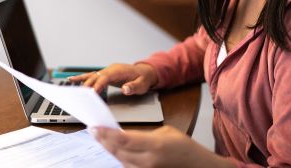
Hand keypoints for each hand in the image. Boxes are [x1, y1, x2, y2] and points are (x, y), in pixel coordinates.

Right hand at [68, 63, 157, 94]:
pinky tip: (72, 79)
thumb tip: (125, 89)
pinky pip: (92, 76)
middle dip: (86, 85)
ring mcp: (107, 71)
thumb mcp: (142, 85)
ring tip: (69, 84)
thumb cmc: (143, 79)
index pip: (105, 77)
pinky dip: (82, 78)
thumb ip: (134, 87)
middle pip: (95, 77)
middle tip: (78, 95)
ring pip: (92, 76)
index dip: (97, 85)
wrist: (145, 72)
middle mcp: (110, 69)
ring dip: (81, 81)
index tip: (91, 93)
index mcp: (118, 71)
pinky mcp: (105, 75)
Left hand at [92, 126, 234, 167]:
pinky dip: (118, 157)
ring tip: (100, 137)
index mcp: (155, 145)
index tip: (95, 127)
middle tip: (93, 130)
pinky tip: (113, 149)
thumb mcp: (166, 132)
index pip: (123, 140)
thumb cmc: (185, 148)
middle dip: (104, 140)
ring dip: (109, 148)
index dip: (106, 134)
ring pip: (120, 160)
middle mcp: (148, 161)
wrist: (197, 166)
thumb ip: (144, 134)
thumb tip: (126, 135)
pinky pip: (127, 166)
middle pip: (118, 151)